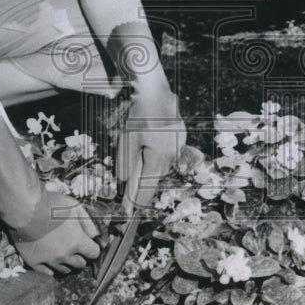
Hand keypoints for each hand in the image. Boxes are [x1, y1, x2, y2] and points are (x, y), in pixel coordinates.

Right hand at [10, 193, 100, 275]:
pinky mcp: (35, 262)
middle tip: (75, 248)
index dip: (92, 248)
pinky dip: (51, 269)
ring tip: (62, 252)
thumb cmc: (50, 205)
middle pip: (80, 264)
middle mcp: (65, 255)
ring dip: (67, 263)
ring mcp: (50, 260)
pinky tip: (51, 260)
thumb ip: (88, 223)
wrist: (25, 209)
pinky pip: (47, 273)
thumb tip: (95, 236)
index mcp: (77, 241)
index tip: (89, 245)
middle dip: (81, 256)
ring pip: (65, 270)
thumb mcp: (75, 207)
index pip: (94, 253)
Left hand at [117, 88, 185, 213]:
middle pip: (155, 178)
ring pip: (161, 165)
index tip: (128, 215)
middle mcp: (172, 155)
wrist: (156, 90)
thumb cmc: (139, 115)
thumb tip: (124, 182)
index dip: (136, 202)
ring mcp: (179, 146)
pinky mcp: (181, 137)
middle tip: (127, 200)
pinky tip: (148, 148)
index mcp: (159, 158)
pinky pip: (167, 154)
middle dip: (141, 186)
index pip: (146, 188)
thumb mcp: (127, 140)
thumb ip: (125, 164)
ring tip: (136, 169)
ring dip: (149, 169)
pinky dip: (156, 156)